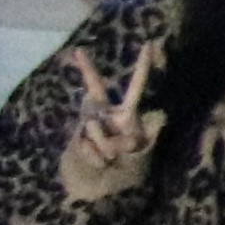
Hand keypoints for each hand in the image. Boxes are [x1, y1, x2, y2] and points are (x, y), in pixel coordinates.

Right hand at [59, 59, 165, 204]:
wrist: (98, 181)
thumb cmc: (124, 162)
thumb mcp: (136, 151)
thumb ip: (128, 139)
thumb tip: (119, 133)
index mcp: (126, 112)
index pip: (136, 86)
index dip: (142, 66)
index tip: (149, 43)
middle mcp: (104, 112)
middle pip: (94, 88)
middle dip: (88, 68)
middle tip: (78, 50)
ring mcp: (87, 122)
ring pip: (99, 130)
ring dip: (108, 148)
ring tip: (109, 156)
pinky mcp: (75, 136)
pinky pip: (89, 146)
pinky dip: (96, 157)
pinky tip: (97, 160)